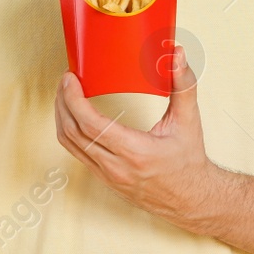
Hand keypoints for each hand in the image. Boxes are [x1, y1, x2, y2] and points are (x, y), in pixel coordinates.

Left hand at [53, 45, 214, 226]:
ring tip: (65, 94)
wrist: (192, 199)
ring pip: (69, 145)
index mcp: (134, 151)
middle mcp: (116, 167)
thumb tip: (177, 53)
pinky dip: (69, 132)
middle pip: (72, 132)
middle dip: (62, 102)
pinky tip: (74, 116)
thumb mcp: (188, 121)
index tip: (69, 78)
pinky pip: (77, 154)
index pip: (90, 124)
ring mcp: (107, 176)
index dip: (73, 99)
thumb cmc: (189, 161)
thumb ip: (183, 84)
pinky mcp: (104, 180)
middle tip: (65, 80)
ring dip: (61, 117)